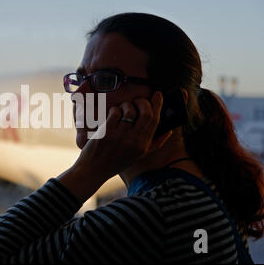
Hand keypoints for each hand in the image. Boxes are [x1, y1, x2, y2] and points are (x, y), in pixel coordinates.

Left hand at [57, 91, 172, 202]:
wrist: (94, 170)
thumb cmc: (116, 162)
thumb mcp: (138, 156)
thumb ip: (155, 144)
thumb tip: (169, 132)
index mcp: (143, 145)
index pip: (155, 121)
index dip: (158, 105)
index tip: (158, 94)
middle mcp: (134, 141)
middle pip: (146, 113)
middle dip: (143, 101)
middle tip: (137, 101)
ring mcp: (120, 136)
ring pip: (130, 110)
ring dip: (127, 105)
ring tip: (122, 110)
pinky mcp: (107, 132)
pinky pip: (115, 112)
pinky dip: (115, 109)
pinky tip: (112, 115)